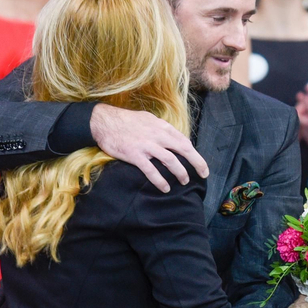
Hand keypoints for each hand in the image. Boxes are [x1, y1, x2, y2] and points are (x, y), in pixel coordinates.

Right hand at [91, 105, 207, 192]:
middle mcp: (157, 135)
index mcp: (161, 126)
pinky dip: (160, 180)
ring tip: (185, 181)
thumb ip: (160, 128)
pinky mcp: (135, 155)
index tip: (201, 164)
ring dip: (180, 172)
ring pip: (171, 160)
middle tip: (203, 174)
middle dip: (197, 163)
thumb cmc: (125, 121)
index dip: (195, 153)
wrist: (104, 122)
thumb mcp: (147, 119)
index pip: (184, 141)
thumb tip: (172, 137)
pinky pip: (151, 170)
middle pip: (183, 149)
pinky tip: (165, 188)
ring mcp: (146, 145)